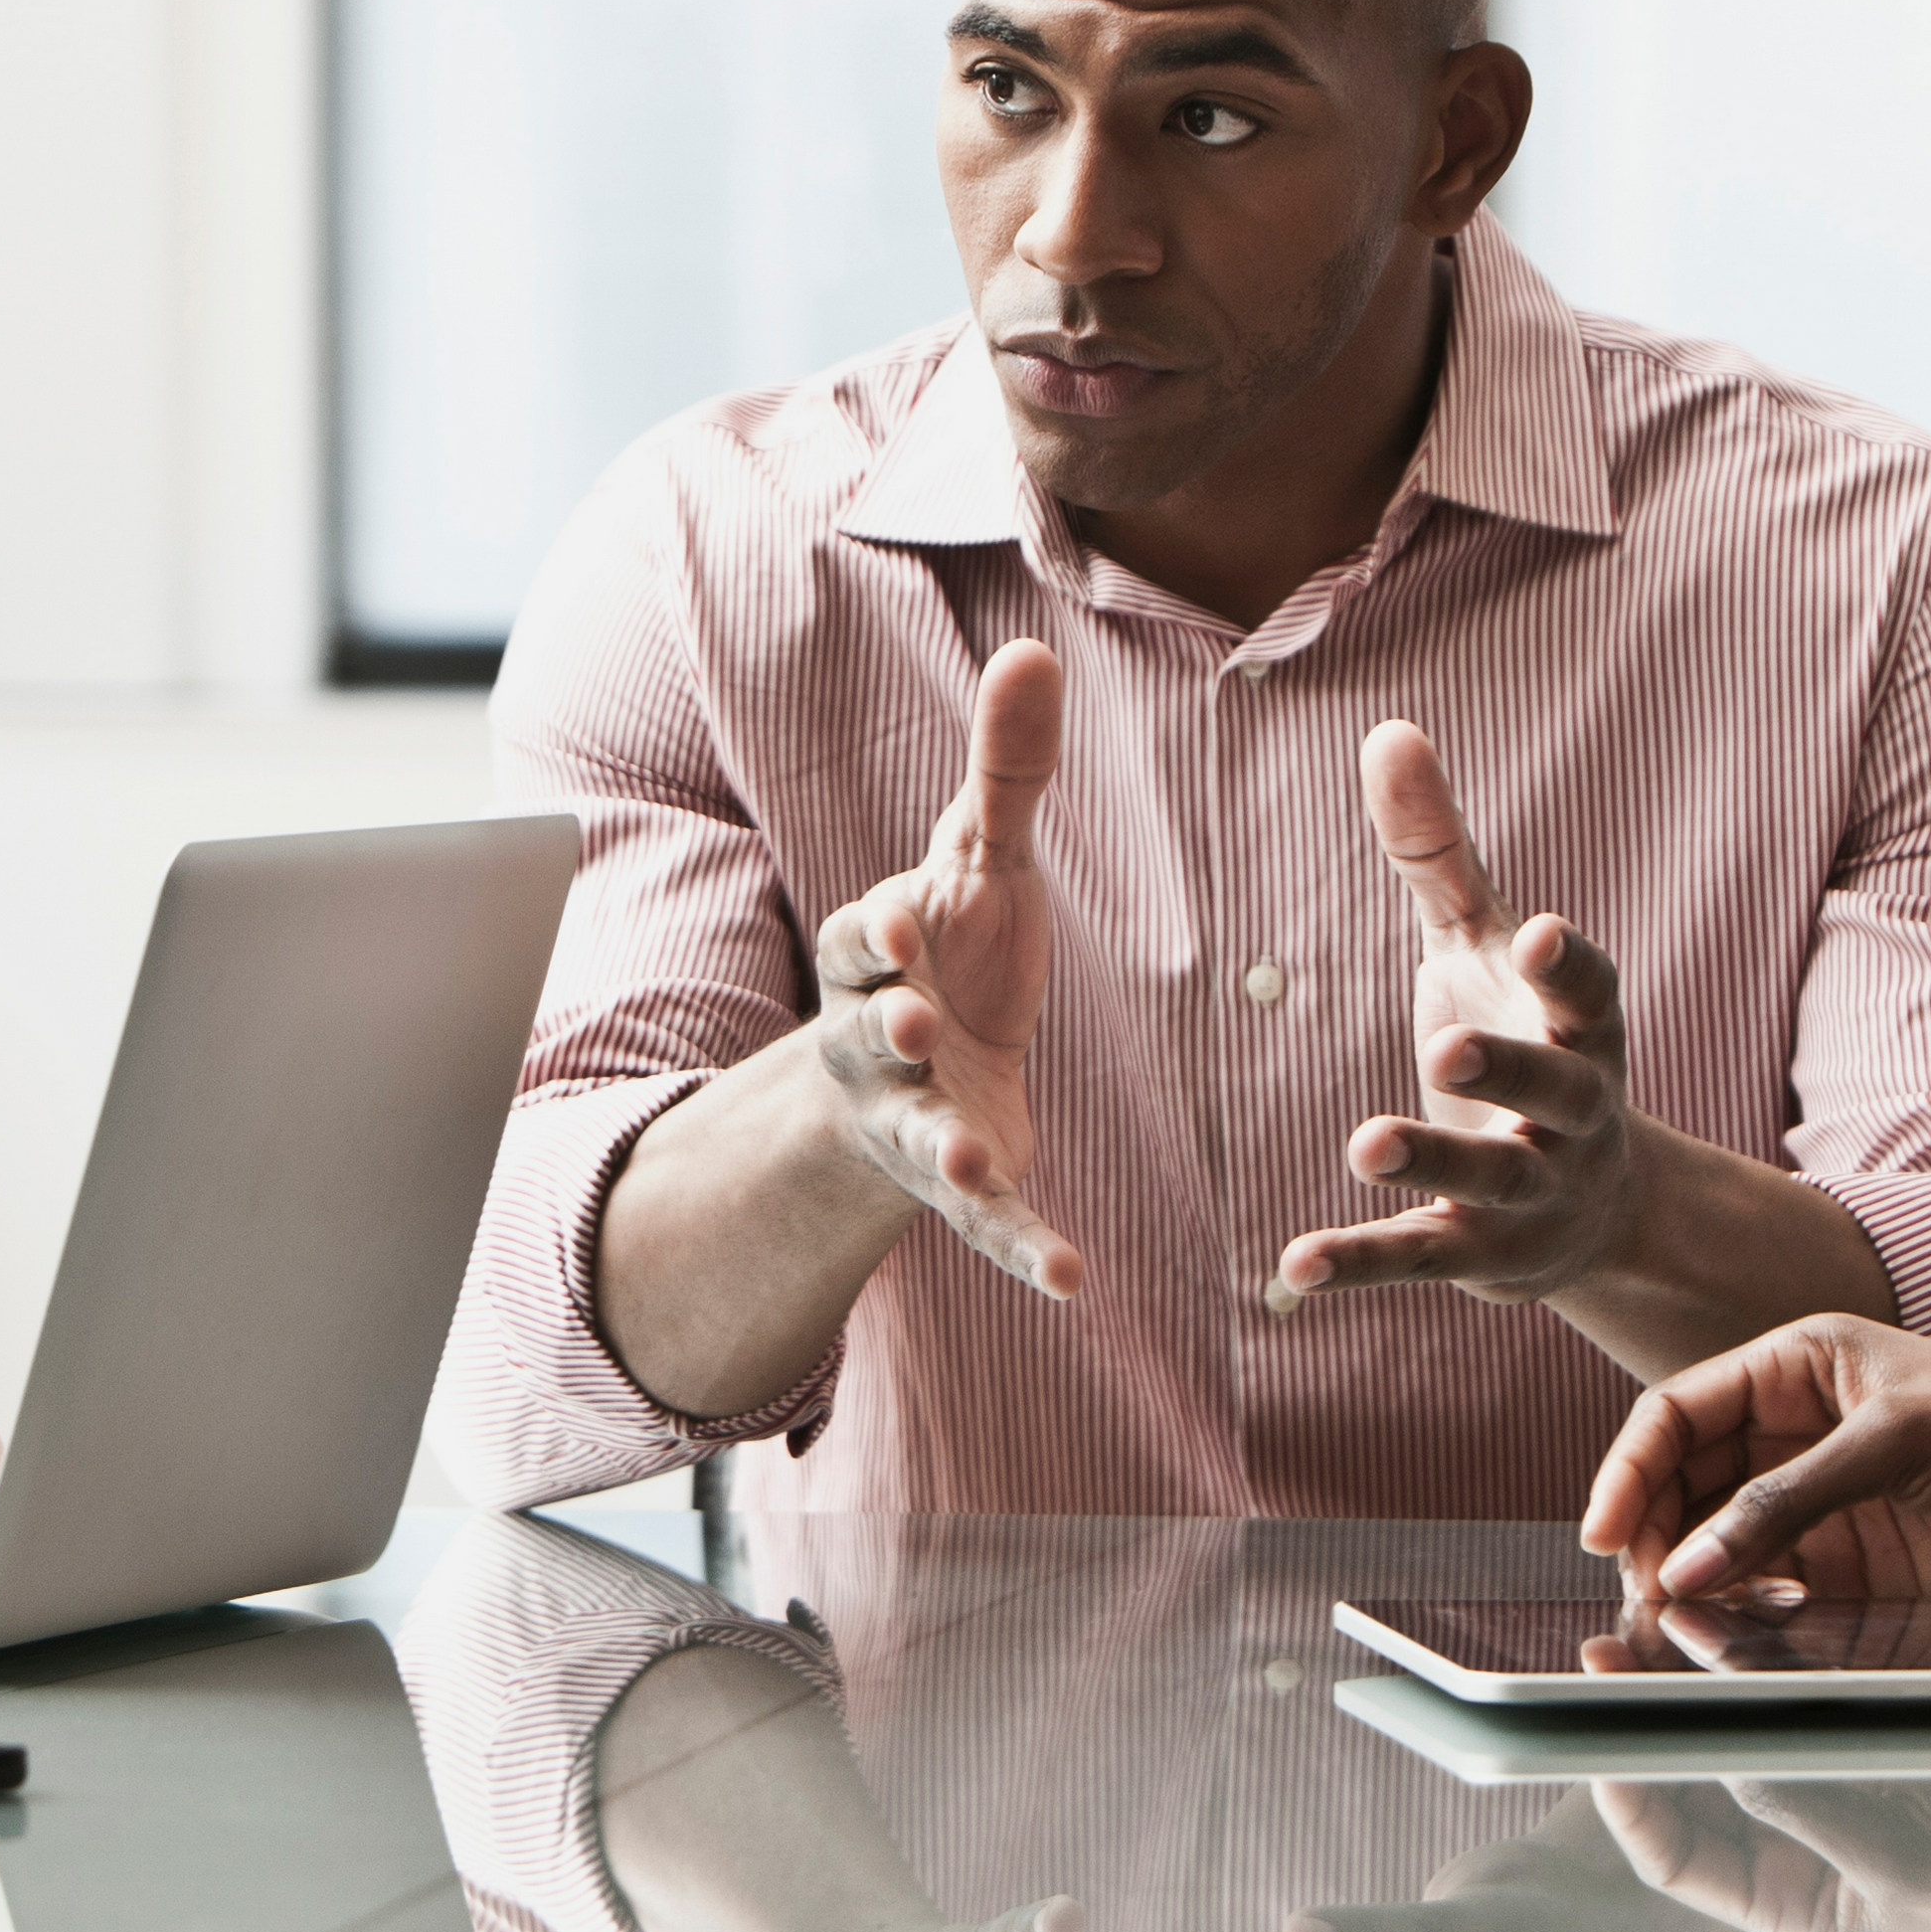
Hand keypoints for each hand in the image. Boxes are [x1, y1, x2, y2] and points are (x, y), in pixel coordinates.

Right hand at [805, 640, 1079, 1300]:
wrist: (927, 1063)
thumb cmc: (954, 946)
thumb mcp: (975, 861)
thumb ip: (1006, 771)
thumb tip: (1033, 649)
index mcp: (876, 959)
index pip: (860, 942)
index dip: (876, 939)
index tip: (899, 930)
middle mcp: (878, 1046)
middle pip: (874, 1043)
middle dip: (891, 1039)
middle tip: (914, 1033)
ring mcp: (915, 1121)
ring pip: (919, 1140)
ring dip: (942, 1153)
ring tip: (970, 1167)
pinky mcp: (965, 1183)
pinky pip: (990, 1225)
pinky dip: (1023, 1251)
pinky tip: (1070, 1282)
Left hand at [1278, 721, 1652, 1305]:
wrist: (1592, 1212)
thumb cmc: (1520, 1037)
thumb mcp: (1481, 946)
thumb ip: (1440, 852)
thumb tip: (1390, 730)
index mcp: (1582, 1029)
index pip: (1591, 995)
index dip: (1569, 967)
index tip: (1540, 931)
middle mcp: (1572, 1113)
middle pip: (1552, 1091)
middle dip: (1506, 1072)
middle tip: (1448, 1049)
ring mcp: (1529, 1191)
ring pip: (1488, 1183)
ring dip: (1431, 1160)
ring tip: (1366, 1142)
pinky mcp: (1475, 1255)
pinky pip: (1416, 1260)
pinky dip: (1357, 1263)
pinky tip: (1291, 1270)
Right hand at [1579, 1313, 1930, 1603]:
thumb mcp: (1894, 1443)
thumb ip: (1786, 1503)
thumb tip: (1689, 1564)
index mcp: (1798, 1362)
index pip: (1679, 1411)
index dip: (1630, 1468)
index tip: (1602, 1530)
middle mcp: (1797, 1425)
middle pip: (1685, 1478)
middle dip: (1651, 1529)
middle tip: (1640, 1588)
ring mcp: (1820, 1494)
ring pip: (1716, 1533)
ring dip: (1691, 1571)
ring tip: (1678, 1614)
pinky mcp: (1849, 1557)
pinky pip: (1767, 1577)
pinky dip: (1741, 1600)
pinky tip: (1739, 1619)